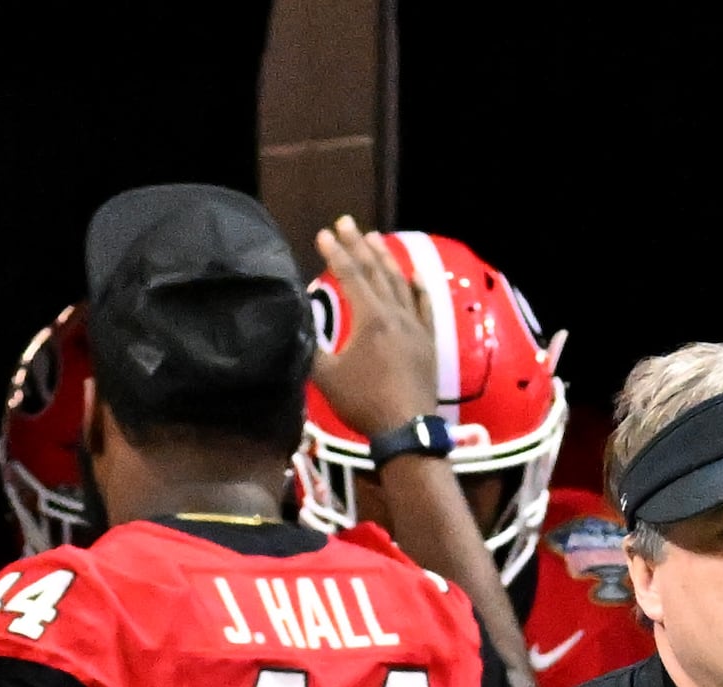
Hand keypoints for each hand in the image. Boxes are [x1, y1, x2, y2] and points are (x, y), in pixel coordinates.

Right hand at [307, 215, 444, 444]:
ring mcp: (415, 325)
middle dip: (359, 244)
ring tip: (375, 237)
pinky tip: (413, 275)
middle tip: (347, 222)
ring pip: (400, 283)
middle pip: (376, 271)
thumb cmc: (363, 402)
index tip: (324, 233)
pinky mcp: (429, 340)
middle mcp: (395, 313)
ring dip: (386, 258)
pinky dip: (418, 287)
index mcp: (370, 318)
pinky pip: (424, 305)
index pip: (350, 276)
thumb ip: (309, 346)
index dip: (336, 253)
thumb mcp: (326, 377)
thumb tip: (294, 323)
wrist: (406, 428)